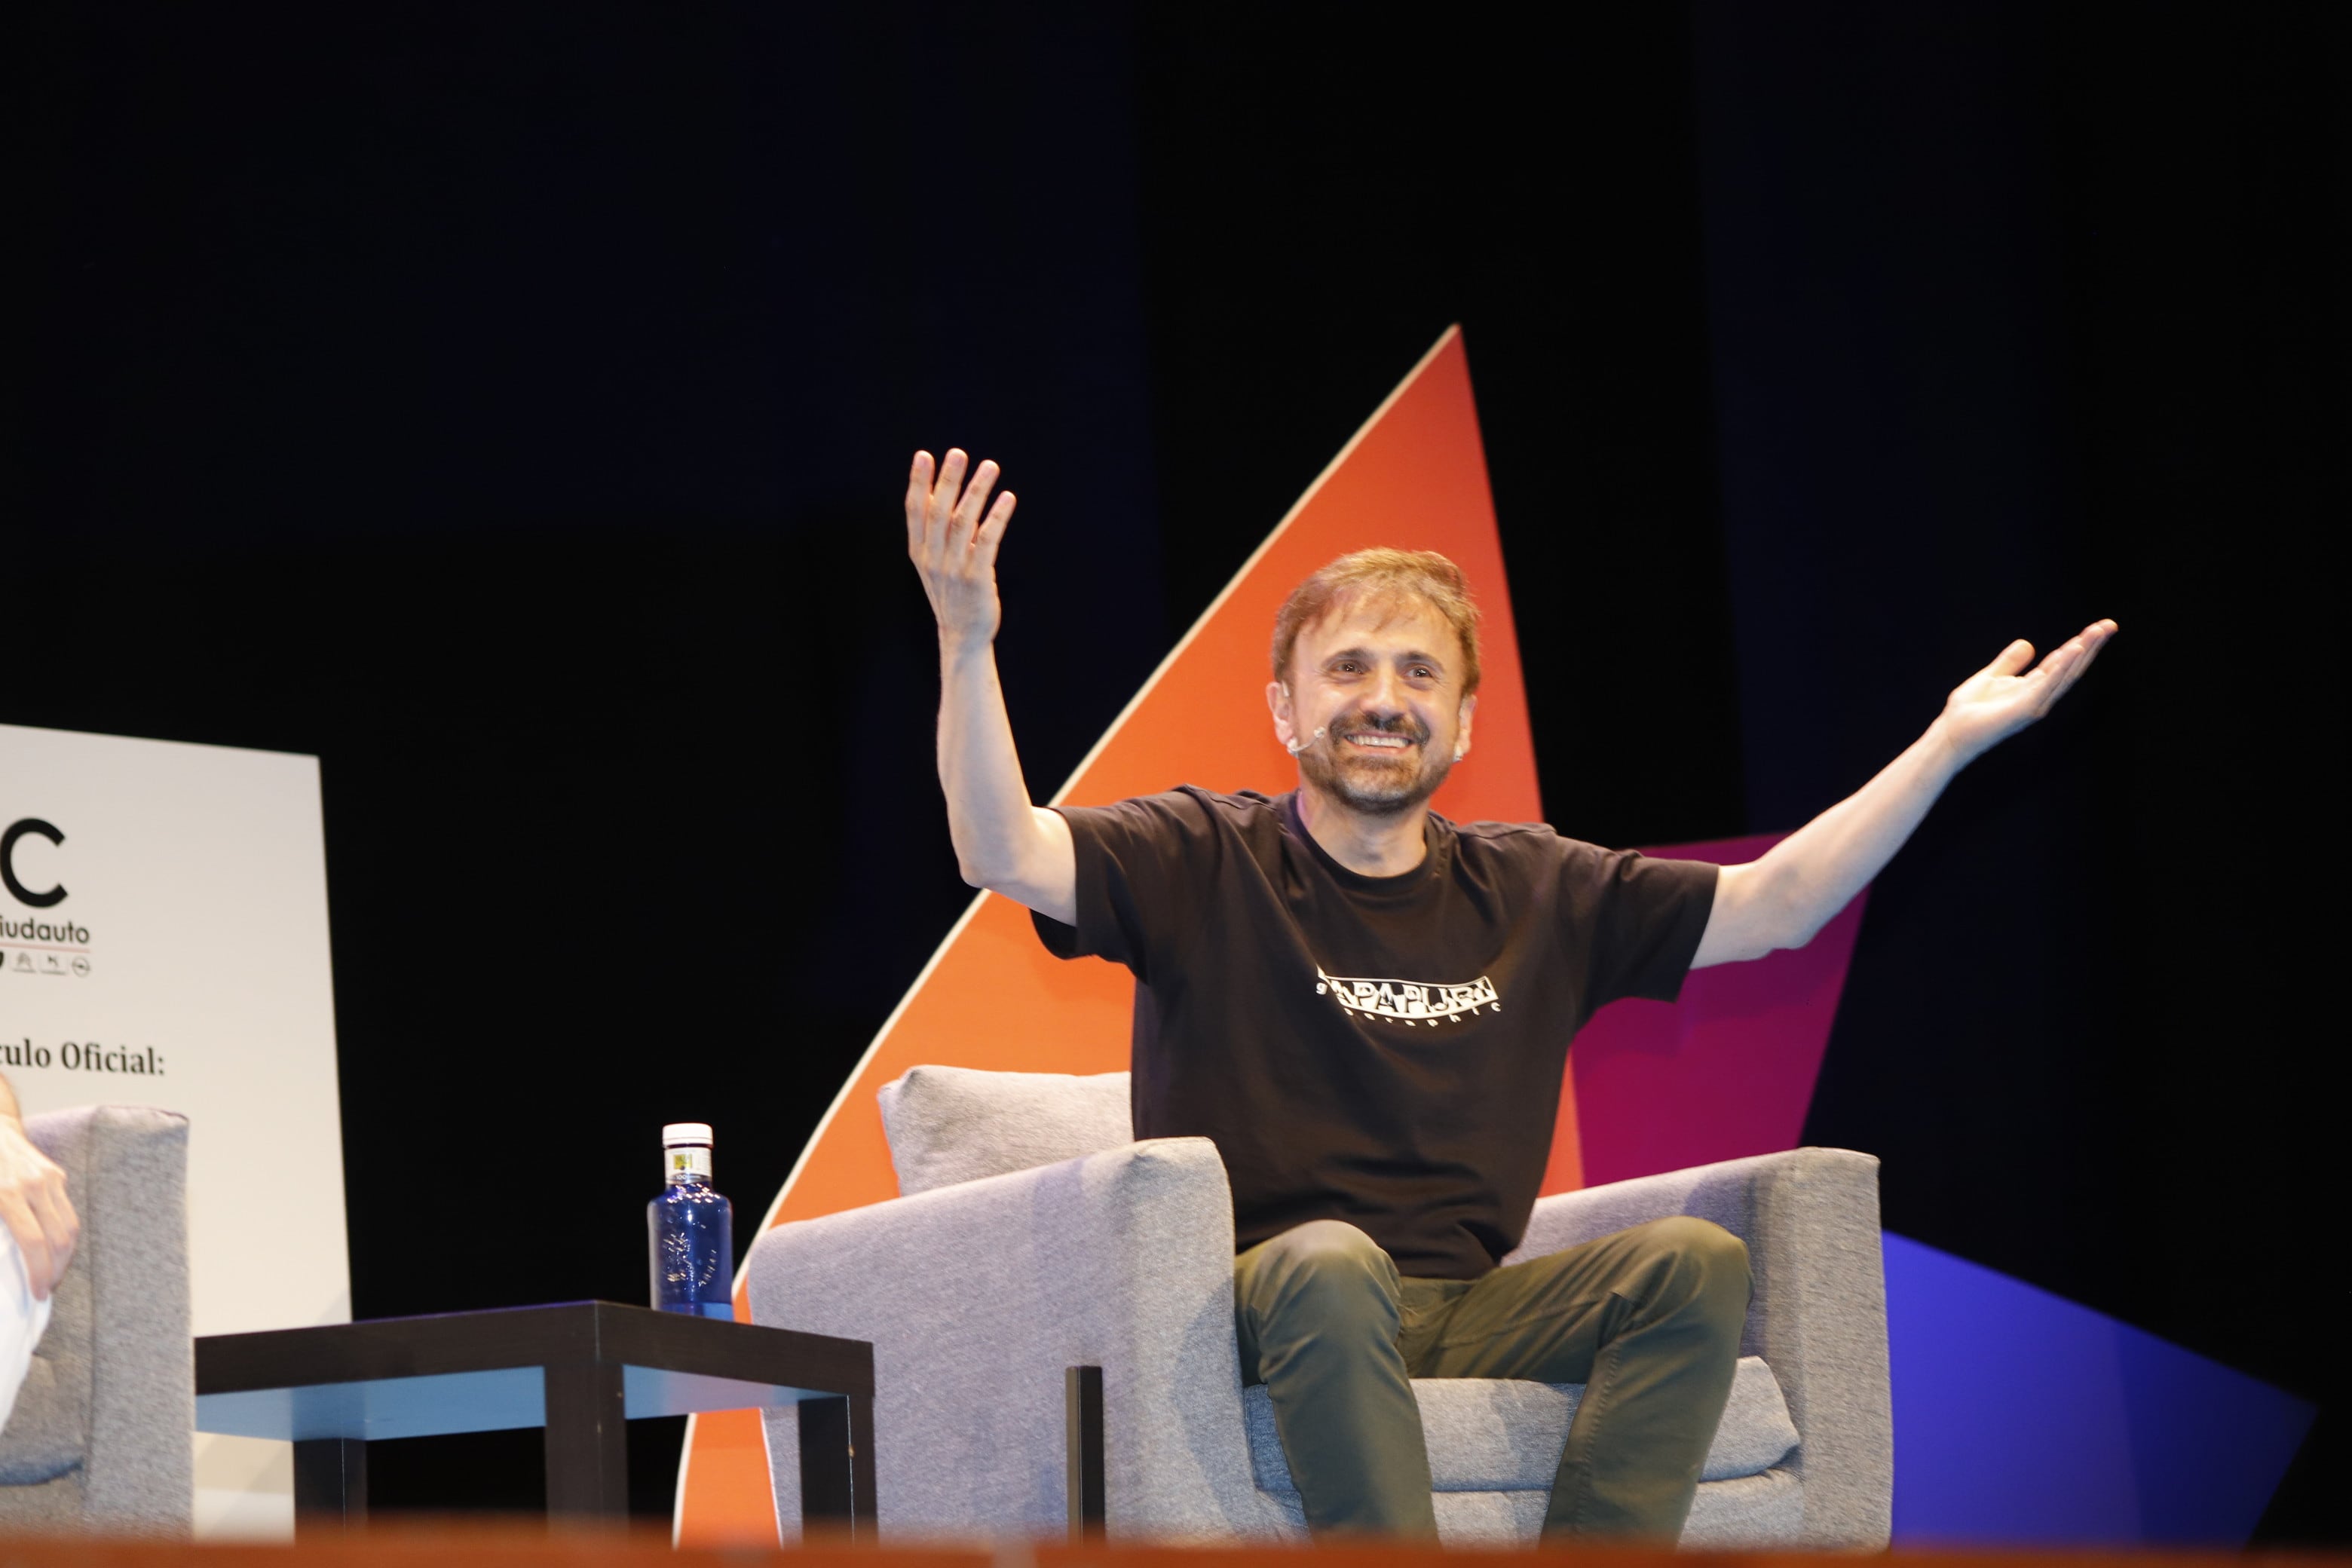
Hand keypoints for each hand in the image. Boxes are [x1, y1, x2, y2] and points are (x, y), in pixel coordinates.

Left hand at [0, 1115, 76, 1300]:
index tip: (37, 1292)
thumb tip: (2, 1259)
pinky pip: (68, 1212)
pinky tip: (54, 1249)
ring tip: (53, 1273)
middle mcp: (35, 1186)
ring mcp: (50, 1179)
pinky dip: (65, 1236)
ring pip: (71, 1227)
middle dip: (56, 1270)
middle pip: (59, 1238)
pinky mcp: (57, 1175)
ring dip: (65, 1256)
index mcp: (9, 1194)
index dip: (38, 1272)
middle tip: (47, 1289)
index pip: (34, 1242)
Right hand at [906, 449, 1016, 652]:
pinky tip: (1007, 498)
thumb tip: (943, 492)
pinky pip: (987, 542)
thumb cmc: (953, 594)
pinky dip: (997, 517)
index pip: (915, 511)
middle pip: (938, 512)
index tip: (924, 455)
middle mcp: (932, 559)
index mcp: (919, 552)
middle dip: (948, 480)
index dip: (919, 483)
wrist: (963, 636)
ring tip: (990, 466)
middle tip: (958, 453)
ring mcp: (953, 570)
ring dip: (977, 492)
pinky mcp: (976, 579)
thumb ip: (938, 531)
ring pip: (963, 523)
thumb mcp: (937, 562)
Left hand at [1937, 619, 2119, 764]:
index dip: (2081, 644)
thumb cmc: (1968, 711)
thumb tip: (2028, 643)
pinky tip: (2074, 650)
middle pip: (2072, 667)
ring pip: (2065, 674)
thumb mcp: (1990, 677)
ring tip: (2098, 631)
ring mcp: (2034, 704)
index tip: (2099, 626)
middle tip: (2110, 625)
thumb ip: (2009, 663)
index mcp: (2033, 687)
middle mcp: (2040, 696)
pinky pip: (2047, 684)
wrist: (1951, 734)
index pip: (2063, 662)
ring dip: (2082, 652)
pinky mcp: (2024, 709)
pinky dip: (2061, 667)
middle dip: (2091, 646)